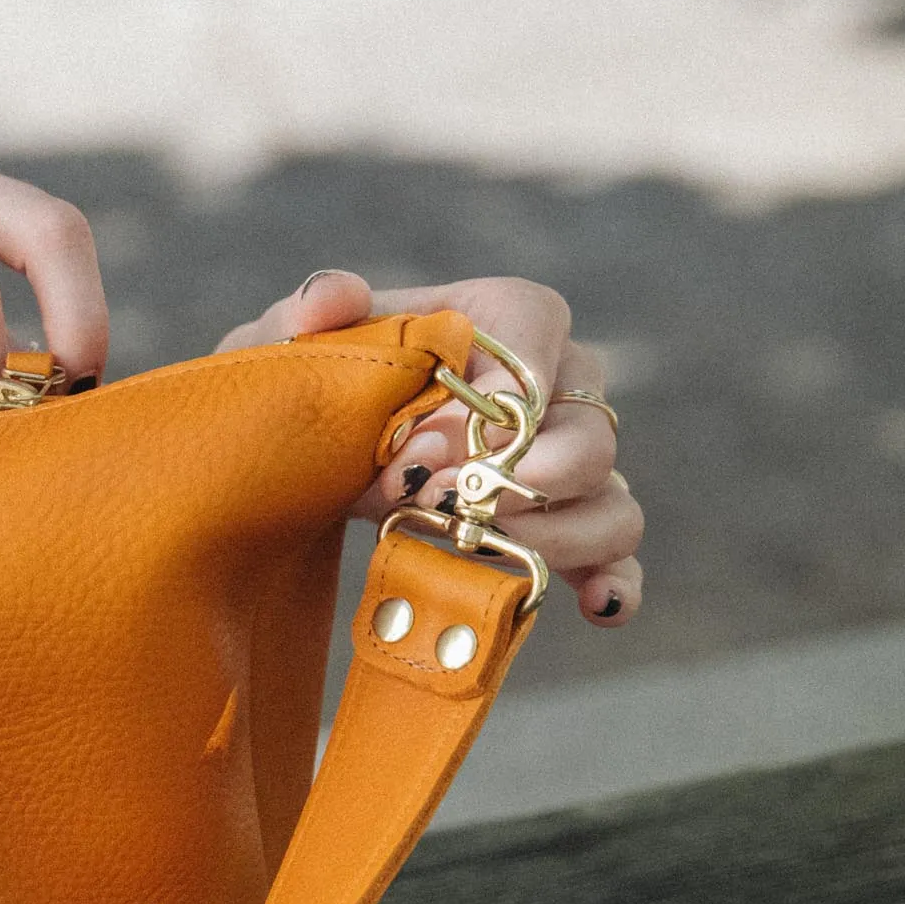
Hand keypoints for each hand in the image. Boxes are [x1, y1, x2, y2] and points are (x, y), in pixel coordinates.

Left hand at [215, 269, 643, 627]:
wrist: (306, 463)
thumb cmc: (311, 387)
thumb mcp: (289, 341)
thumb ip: (311, 308)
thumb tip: (331, 300)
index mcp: (488, 321)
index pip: (535, 321)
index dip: (509, 374)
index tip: (455, 426)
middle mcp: (547, 389)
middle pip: (587, 423)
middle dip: (533, 467)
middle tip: (462, 495)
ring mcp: (560, 469)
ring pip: (609, 496)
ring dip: (562, 530)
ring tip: (490, 545)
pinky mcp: (557, 535)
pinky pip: (615, 559)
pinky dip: (616, 582)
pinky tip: (595, 603)